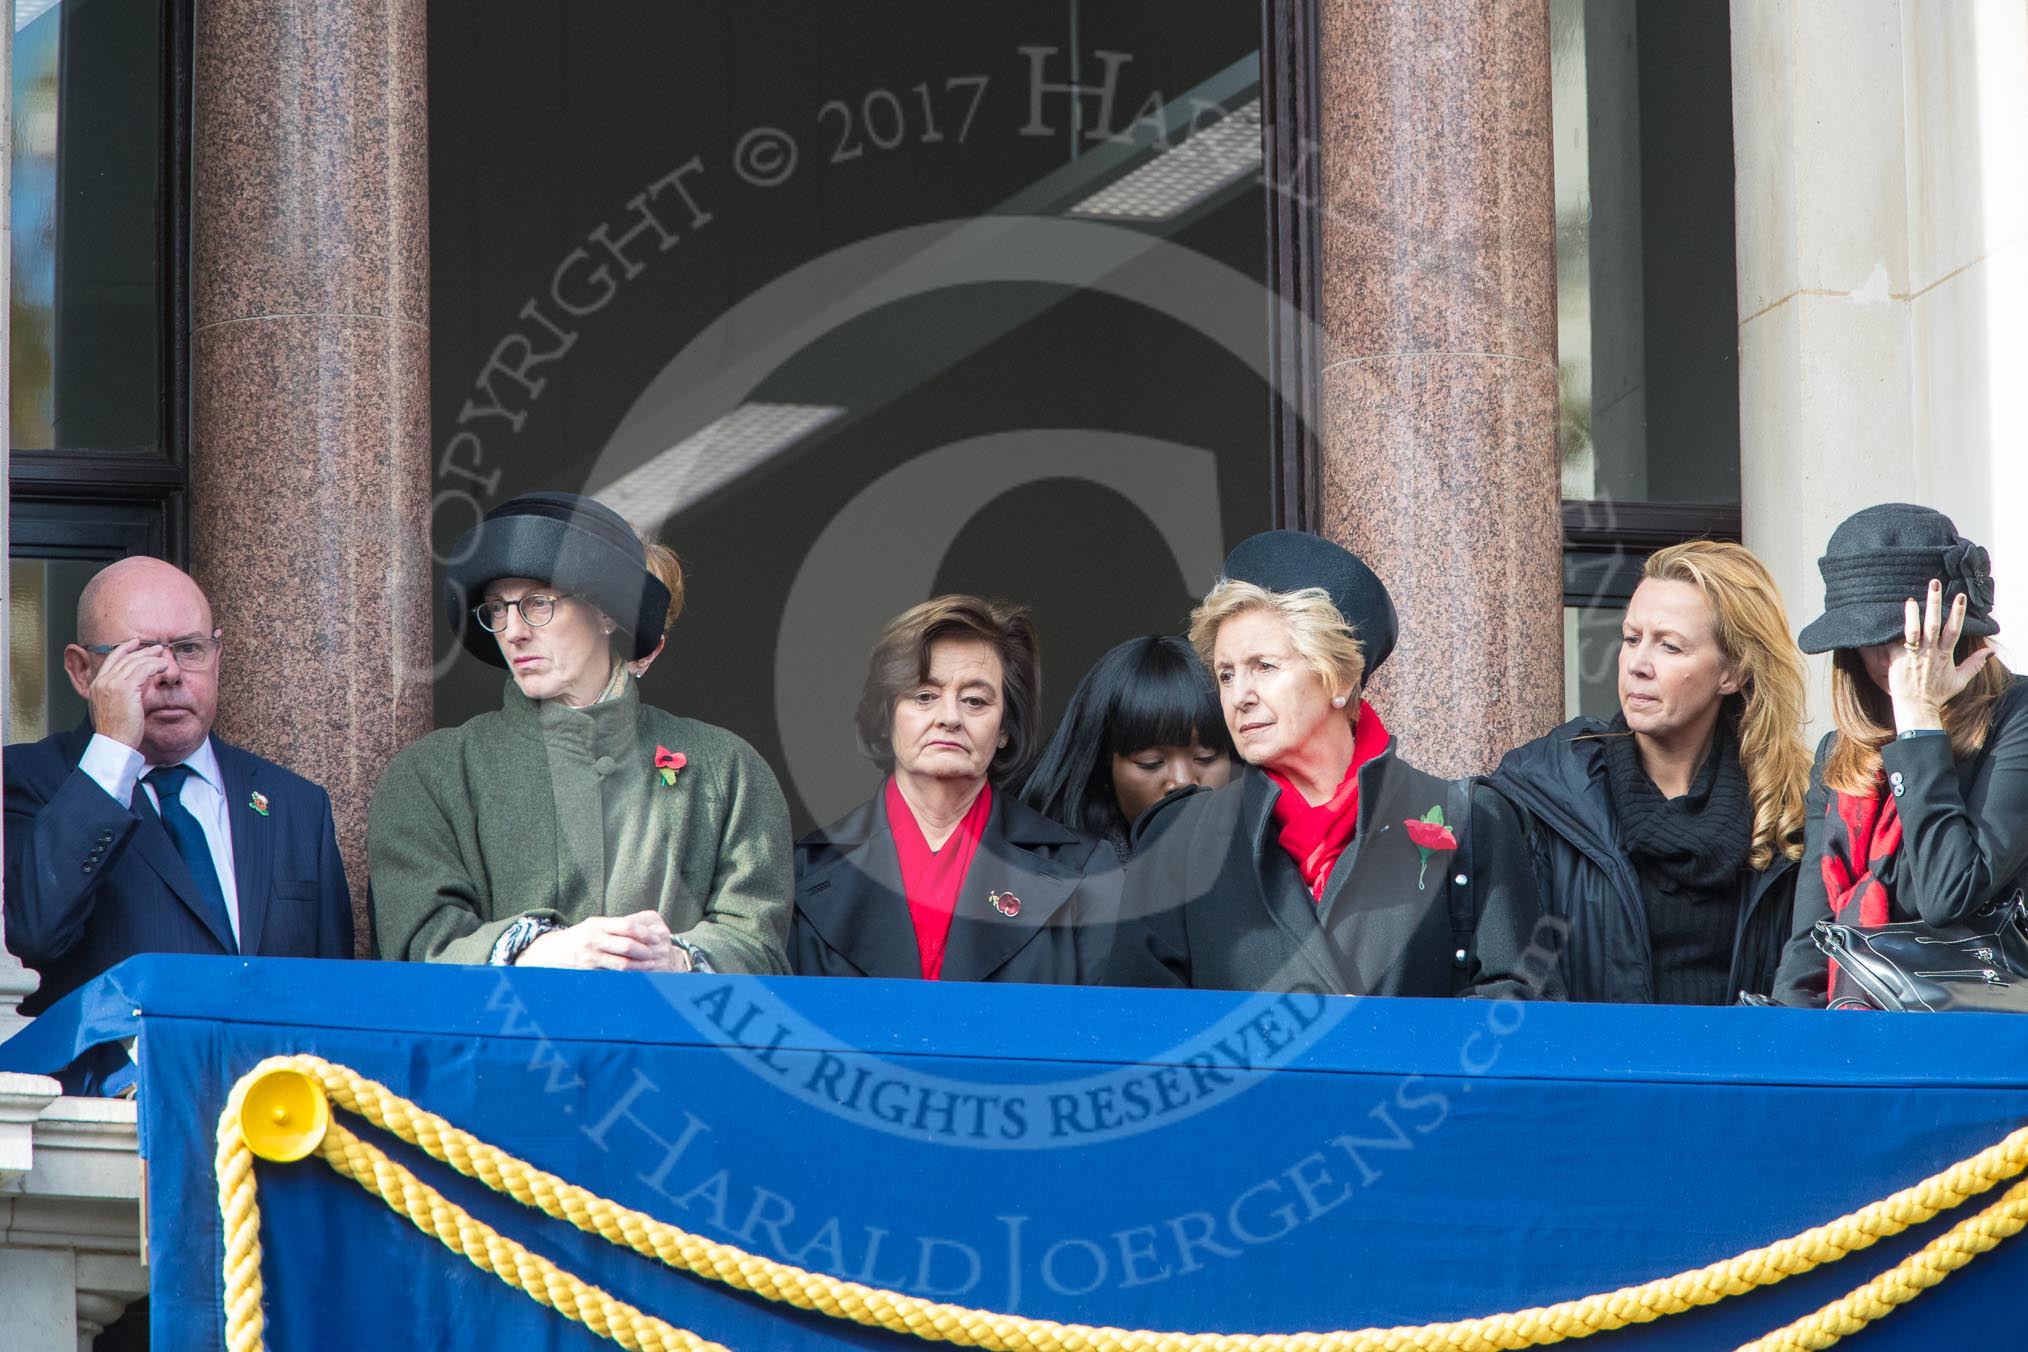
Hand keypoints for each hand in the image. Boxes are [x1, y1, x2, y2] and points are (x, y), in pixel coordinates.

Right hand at [82, 640, 172, 750]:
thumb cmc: (116, 731)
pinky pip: (144, 670)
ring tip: (163, 656)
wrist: (114, 744)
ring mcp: (112, 684)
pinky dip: (155, 665)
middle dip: (142, 651)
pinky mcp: (126, 689)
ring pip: (135, 662)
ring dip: (151, 657)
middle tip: (156, 648)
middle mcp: (102, 682)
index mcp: (96, 686)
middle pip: (124, 658)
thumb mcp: (112, 707)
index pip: (110, 660)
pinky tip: (163, 667)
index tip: (135, 643)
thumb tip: (132, 687)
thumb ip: (117, 694)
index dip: (124, 649)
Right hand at [515, 911, 688, 971]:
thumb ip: (614, 927)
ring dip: (640, 967)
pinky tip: (638, 976)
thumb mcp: (594, 926)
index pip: (627, 925)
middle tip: (655, 954)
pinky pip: (613, 975)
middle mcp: (594, 939)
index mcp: (598, 924)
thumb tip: (644, 928)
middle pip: (627, 945)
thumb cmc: (579, 937)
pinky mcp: (588, 971)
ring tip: (651, 967)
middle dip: (645, 951)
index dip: (644, 932)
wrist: (551, 951)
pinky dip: (628, 976)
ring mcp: (590, 957)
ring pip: (622, 964)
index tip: (655, 937)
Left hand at [1890, 580, 1992, 730]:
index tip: (1960, 596)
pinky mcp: (1897, 660)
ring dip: (1913, 614)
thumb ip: (1975, 664)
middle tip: (1934, 584)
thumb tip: (1990, 652)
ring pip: (1913, 631)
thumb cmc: (1937, 694)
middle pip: (1934, 624)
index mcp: (1945, 655)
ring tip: (1910, 598)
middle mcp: (1930, 653)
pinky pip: (1894, 642)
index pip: (1954, 630)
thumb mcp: (1960, 680)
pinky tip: (1887, 618)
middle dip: (1935, 603)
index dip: (1958, 613)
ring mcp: (1913, 656)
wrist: (1916, 708)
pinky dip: (1891, 631)